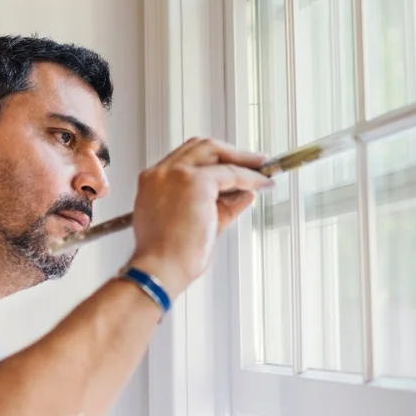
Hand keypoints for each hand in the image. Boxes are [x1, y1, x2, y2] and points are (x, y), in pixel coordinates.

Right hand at [127, 138, 272, 297]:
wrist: (160, 269)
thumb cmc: (169, 256)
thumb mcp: (198, 224)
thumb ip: (221, 205)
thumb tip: (242, 194)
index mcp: (155, 182)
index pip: (187, 159)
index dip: (214, 160)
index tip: (233, 167)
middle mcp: (162, 173)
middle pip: (200, 146)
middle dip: (230, 152)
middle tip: (252, 162)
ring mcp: (176, 174)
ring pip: (215, 151)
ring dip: (241, 160)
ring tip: (260, 170)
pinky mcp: (195, 182)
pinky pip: (230, 173)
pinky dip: (249, 176)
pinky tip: (260, 183)